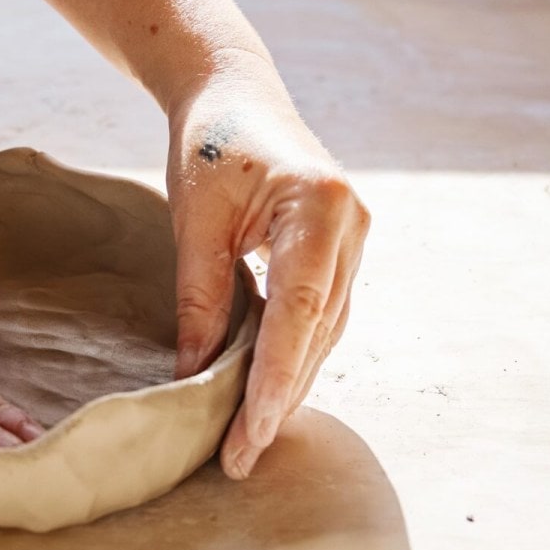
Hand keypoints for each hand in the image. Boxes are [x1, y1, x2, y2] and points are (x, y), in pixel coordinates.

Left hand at [167, 60, 369, 479]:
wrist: (234, 91)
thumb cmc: (209, 144)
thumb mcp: (194, 222)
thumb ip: (200, 299)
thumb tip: (192, 378)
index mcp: (319, 207)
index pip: (299, 314)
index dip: (274, 382)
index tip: (247, 436)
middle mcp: (353, 225)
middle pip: (319, 332)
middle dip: (280, 397)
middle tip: (240, 458)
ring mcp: (357, 237)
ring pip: (326, 330)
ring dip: (290, 382)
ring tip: (249, 438)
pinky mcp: (345, 247)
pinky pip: (323, 313)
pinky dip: (296, 352)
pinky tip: (267, 390)